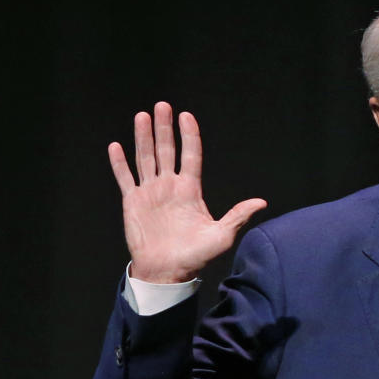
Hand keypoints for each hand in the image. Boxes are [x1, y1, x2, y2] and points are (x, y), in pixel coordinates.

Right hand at [108, 101, 266, 282]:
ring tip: (142, 116)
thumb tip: (262, 202)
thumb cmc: (195, 256)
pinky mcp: (133, 202)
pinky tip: (116, 146)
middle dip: (164, 128)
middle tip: (162, 105)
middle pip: (166, 150)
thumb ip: (238, 215)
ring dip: (144, 137)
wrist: (167, 272)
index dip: (189, 136)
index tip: (186, 116)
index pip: (191, 155)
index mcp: (190, 190)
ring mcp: (150, 192)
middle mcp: (170, 186)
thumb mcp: (222, 236)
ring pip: (146, 158)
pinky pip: (125, 178)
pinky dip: (120, 163)